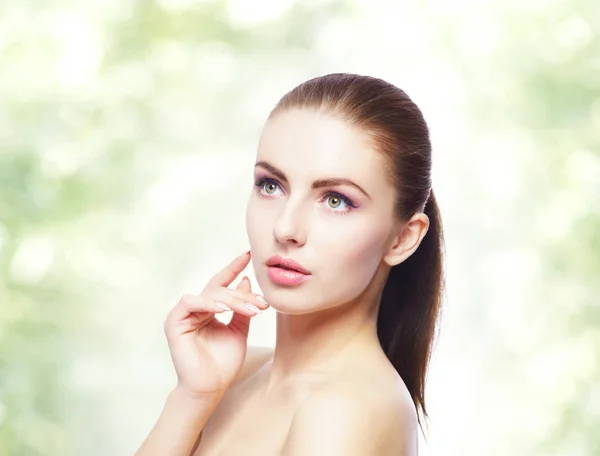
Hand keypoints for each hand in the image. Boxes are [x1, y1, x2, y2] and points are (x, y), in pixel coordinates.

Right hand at [163, 251, 267, 397]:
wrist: (211, 387)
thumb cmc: (224, 362)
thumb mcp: (240, 330)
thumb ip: (242, 307)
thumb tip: (245, 280)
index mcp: (209, 309)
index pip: (221, 283)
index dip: (234, 268)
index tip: (248, 255)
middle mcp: (196, 309)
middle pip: (220, 289)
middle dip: (242, 294)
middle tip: (261, 304)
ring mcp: (184, 314)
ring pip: (209, 294)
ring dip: (231, 299)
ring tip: (249, 309)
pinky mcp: (174, 322)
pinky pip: (190, 303)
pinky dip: (208, 303)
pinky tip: (224, 309)